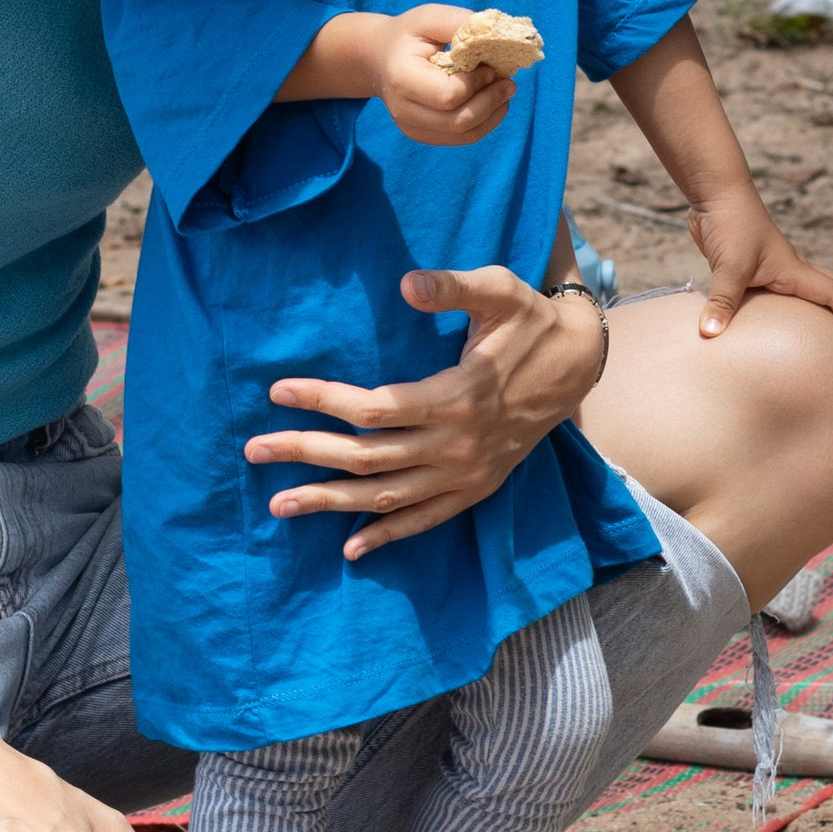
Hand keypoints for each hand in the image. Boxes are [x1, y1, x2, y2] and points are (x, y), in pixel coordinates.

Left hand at [249, 262, 600, 555]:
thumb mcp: (499, 289)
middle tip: (253, 451)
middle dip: (306, 453)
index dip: (323, 401)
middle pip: (368, 457)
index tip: (277, 391)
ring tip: (279, 504)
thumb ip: (451, 287)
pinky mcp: (477, 487)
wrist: (579, 363)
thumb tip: (406, 282)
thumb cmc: (530, 319)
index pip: (374, 408)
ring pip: (388, 496)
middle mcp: (458, 444)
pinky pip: (427, 519)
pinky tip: (350, 548)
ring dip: (332, 503)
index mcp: (458, 396)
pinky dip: (389, 535)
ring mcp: (467, 473)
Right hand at [373, 4, 521, 147]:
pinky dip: (484, 122)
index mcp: (402, 78)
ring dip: (493, 114)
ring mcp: (411, 127)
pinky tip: (492, 103)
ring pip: (465, 134)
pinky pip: (462, 138)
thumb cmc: (407, 35)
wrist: (379, 58)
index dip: (476, 83)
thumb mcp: (428, 17)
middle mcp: (403, 110)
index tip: (489, 66)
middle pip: (459, 121)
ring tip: (505, 92)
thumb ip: (459, 22)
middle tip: (509, 83)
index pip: (449, 95)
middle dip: (492, 102)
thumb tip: (495, 34)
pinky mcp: (422, 135)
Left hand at [689, 181, 832, 347]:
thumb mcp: (728, 266)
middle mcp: (791, 269)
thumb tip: (710, 333)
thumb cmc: (730, 224)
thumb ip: (722, 301)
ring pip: (813, 289)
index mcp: (794, 269)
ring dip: (831, 307)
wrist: (716, 193)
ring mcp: (775, 267)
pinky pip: (784, 292)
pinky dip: (795, 306)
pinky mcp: (755, 269)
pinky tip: (782, 320)